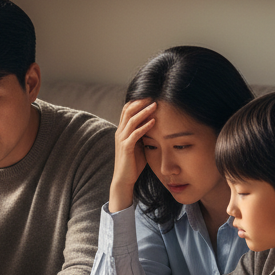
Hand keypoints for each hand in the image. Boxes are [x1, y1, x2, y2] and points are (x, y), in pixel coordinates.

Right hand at [109, 99, 156, 213]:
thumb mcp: (138, 145)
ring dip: (144, 111)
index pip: (127, 110)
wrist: (124, 179)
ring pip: (132, 120)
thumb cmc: (133, 163)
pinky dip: (145, 126)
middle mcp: (120, 132)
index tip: (150, 96)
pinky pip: (135, 134)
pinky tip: (154, 121)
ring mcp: (122, 139)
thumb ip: (142, 135)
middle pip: (128, 111)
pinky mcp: (126, 147)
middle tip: (153, 95)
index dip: (137, 101)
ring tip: (155, 105)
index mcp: (122, 130)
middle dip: (141, 102)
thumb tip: (154, 125)